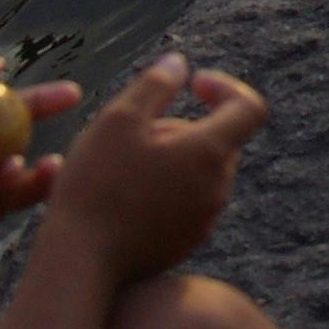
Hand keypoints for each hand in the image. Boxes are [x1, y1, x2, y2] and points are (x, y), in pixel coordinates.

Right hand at [28, 57, 257, 284]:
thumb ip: (154, 85)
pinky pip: (186, 203)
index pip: (249, 107)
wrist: (79, 263)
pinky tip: (122, 197)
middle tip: (133, 133)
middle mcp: (219, 187)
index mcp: (212, 152)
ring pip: (200, 172)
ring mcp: (204, 219)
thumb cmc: (95, 186)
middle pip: (218, 140)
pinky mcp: (184, 242)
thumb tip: (180, 64)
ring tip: (121, 165)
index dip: (226, 87)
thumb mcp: (118, 120)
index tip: (193, 85)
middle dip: (183, 126)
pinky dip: (164, 189)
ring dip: (171, 158)